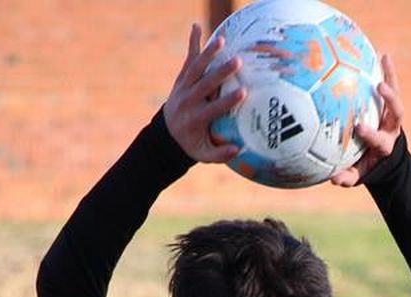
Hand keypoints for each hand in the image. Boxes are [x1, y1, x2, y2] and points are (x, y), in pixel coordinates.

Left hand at [162, 23, 244, 163]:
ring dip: (208, 54)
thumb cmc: (192, 145)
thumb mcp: (204, 155)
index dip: (227, 101)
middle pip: (205, 85)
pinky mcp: (181, 79)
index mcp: (196, 119)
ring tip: (222, 40)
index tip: (243, 92)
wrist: (167, 134)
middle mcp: (188, 101)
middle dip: (221, 73)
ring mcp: (183, 88)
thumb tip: (238, 150)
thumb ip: (220, 154)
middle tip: (237, 61)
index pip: (213, 109)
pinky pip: (188, 60)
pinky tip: (197, 26)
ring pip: (195, 69)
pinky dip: (193, 44)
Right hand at [330, 54, 402, 186]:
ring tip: (383, 58)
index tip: (359, 127)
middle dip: (390, 100)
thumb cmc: (365, 164)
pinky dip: (386, 70)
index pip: (379, 139)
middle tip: (379, 87)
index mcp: (384, 145)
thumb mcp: (357, 173)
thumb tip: (334, 180)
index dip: (371, 133)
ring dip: (390, 77)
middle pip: (396, 113)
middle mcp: (391, 128)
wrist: (383, 157)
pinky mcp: (389, 104)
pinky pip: (388, 84)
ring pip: (394, 95)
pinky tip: (379, 53)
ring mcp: (391, 115)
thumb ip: (347, 176)